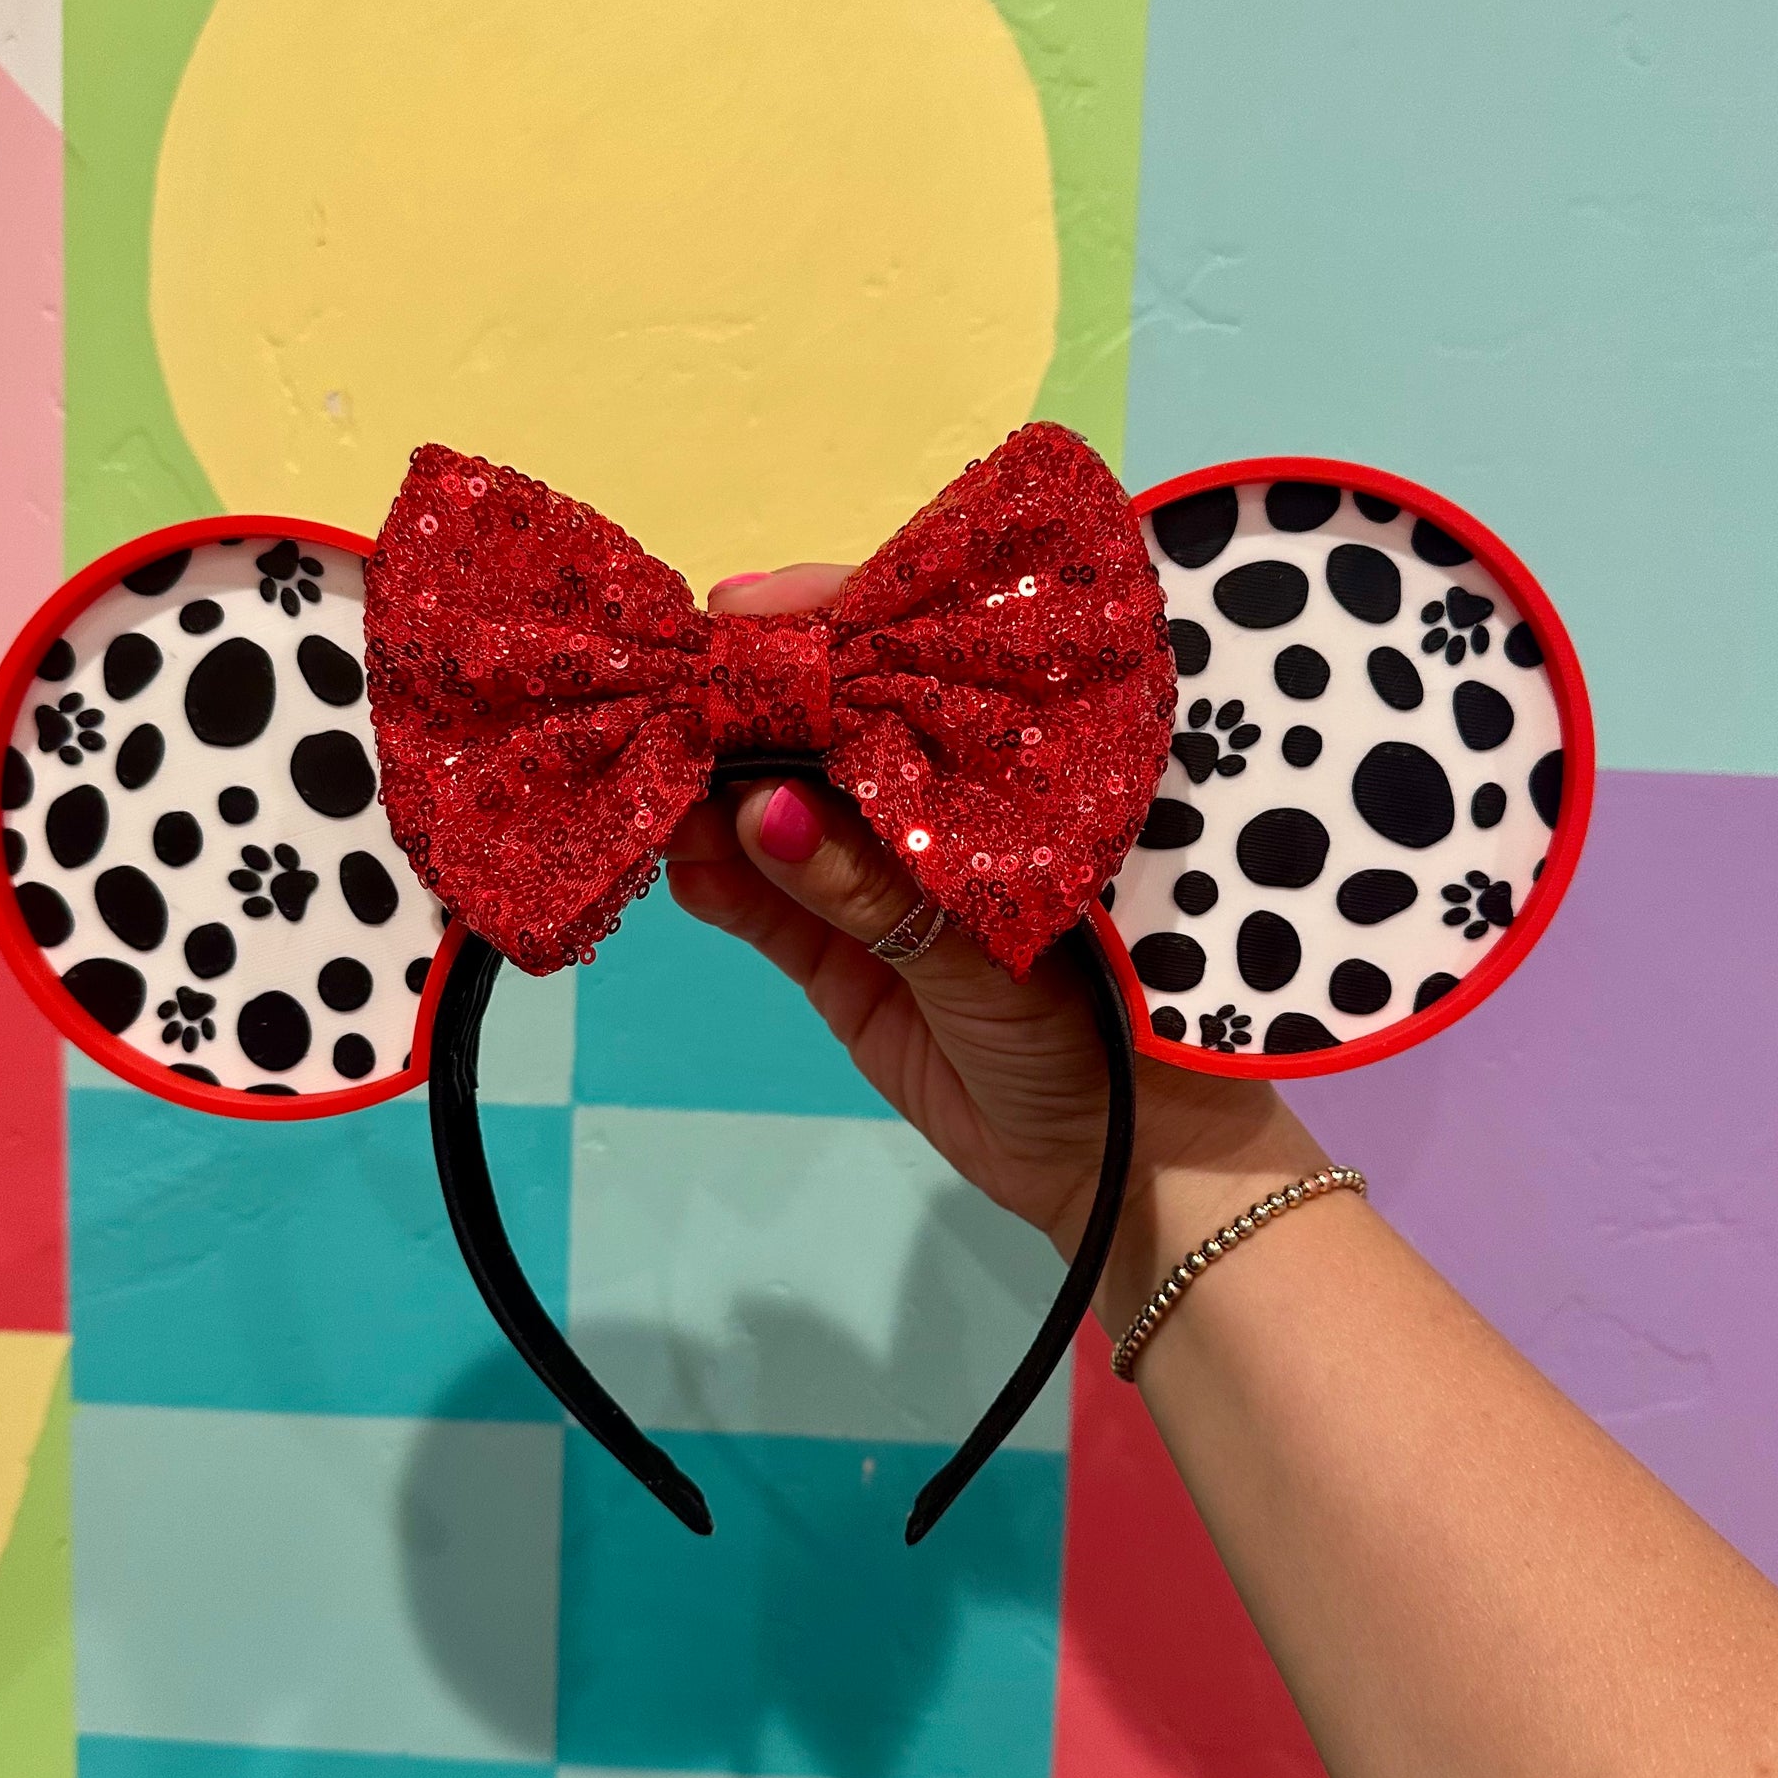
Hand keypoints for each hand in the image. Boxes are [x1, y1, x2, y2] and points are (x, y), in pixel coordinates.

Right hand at [666, 565, 1327, 1318]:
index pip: (903, 658)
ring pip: (774, 816)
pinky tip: (679, 861)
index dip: (818, 625)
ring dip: (710, 797)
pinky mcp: (840, 957)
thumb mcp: (990, 949)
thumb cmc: (1108, 1024)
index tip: (735, 615)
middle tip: (664, 698)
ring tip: (652, 783)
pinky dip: (717, 880)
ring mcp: (878, 880)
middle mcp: (933, 801)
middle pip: (819, 730)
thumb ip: (870, 882)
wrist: (1125, 1162)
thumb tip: (759, 805)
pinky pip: (763, 907)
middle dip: (742, 709)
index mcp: (1003, 756)